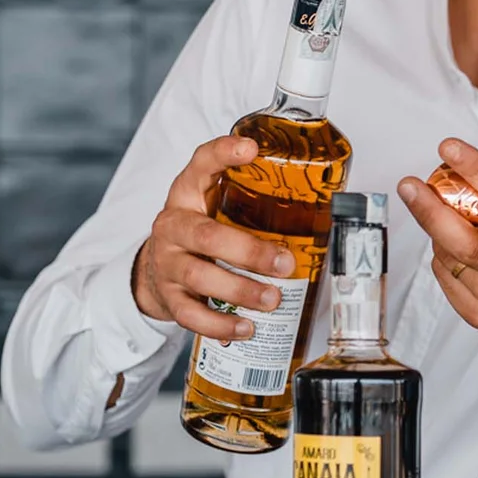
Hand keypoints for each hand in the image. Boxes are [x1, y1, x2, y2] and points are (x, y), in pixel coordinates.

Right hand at [132, 135, 295, 339]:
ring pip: (199, 277)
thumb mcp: (216, 203)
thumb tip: (322, 199)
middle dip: (249, 252)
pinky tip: (245, 329)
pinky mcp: (167, 296)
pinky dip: (219, 325)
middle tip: (285, 264)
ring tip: (272, 299)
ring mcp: (167, 262)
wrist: (155, 267)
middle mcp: (173, 225)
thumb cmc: (200, 230)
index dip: (223, 153)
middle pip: (206, 235)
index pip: (201, 163)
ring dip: (239, 291)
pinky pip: (190, 314)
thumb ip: (252, 197)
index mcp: (188, 194)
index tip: (252, 148)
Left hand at [397, 138, 477, 358]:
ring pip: (446, 256)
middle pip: (463, 239)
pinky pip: (444, 274)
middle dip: (429, 209)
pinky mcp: (477, 314)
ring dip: (440, 232)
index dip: (474, 169)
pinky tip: (458, 249)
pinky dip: (444, 255)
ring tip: (448, 218)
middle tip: (409, 187)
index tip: (449, 149)